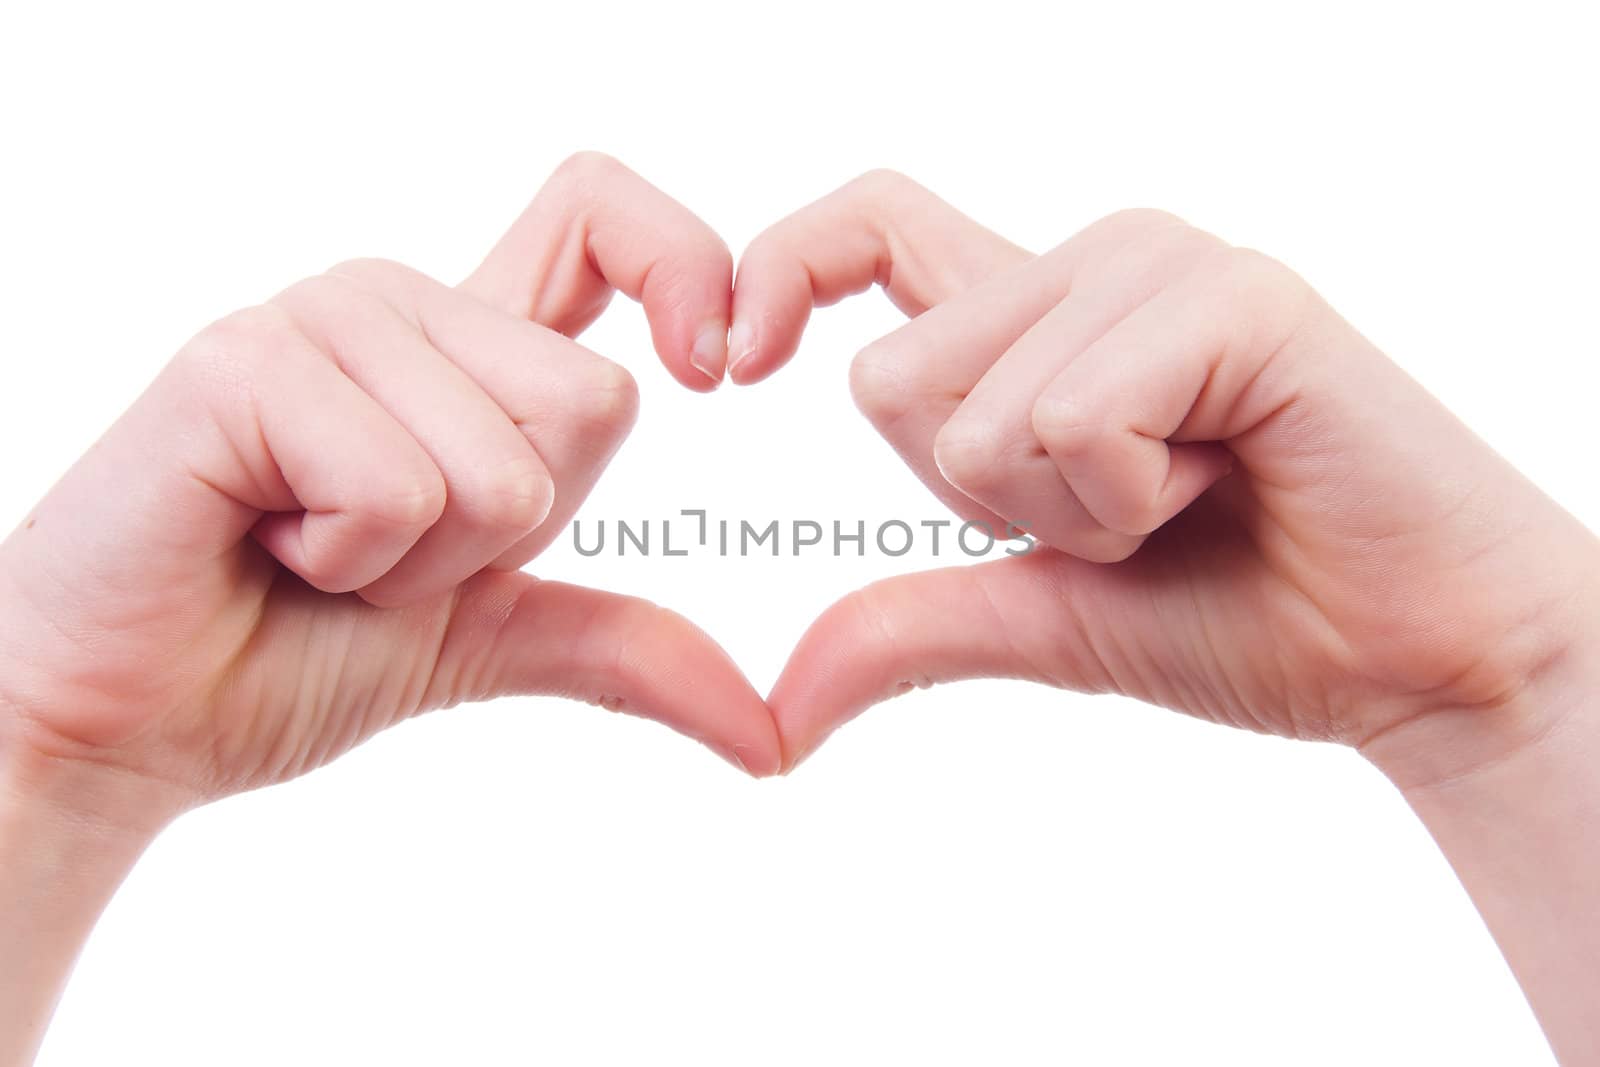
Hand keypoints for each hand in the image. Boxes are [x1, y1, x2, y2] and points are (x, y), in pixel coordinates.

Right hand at [0, 152, 780, 826]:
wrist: (132, 721)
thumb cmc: (293, 655)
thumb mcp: (492, 637)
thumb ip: (625, 646)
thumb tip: (772, 737)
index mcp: (462, 341)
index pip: (603, 217)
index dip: (687, 266)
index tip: (719, 370)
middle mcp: (396, 304)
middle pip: (597, 403)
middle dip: (509, 536)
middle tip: (377, 550)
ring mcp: (318, 321)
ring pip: (508, 467)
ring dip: (420, 565)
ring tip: (307, 549)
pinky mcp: (243, 365)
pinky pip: (401, 488)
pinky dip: (349, 566)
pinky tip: (261, 544)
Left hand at [732, 172, 1598, 786]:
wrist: (1413, 657)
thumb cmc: (1240, 615)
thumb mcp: (1041, 617)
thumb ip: (910, 624)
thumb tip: (777, 709)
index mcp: (1039, 319)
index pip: (869, 226)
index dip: (780, 270)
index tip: (730, 366)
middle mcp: (1090, 265)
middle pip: (888, 378)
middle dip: (985, 503)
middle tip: (1128, 510)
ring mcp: (1161, 268)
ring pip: (974, 409)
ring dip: (1070, 511)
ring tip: (1191, 495)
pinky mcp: (1234, 299)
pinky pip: (1073, 415)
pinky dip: (1127, 498)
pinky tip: (1230, 480)